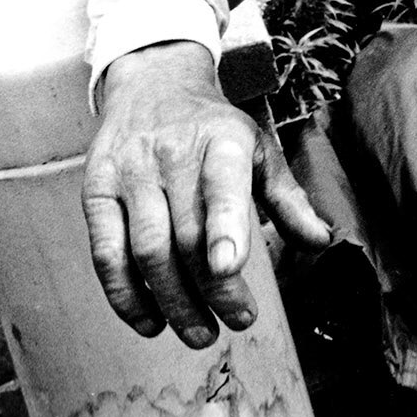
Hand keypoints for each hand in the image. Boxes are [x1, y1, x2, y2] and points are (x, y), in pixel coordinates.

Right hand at [81, 41, 331, 346]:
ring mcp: (129, 174)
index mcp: (221, 142)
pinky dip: (125, 296)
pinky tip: (150, 321)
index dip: (224, 229)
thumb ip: (288, 198)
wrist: (153, 83)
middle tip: (236, 322)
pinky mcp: (96, 191)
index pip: (221, 187)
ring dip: (172, 301)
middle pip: (186, 235)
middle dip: (211, 289)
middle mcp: (171, 155)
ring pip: (146, 251)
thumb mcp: (258, 149)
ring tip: (199, 332)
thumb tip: (320, 241)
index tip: (231, 267)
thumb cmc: (213, 129)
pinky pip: (106, 254)